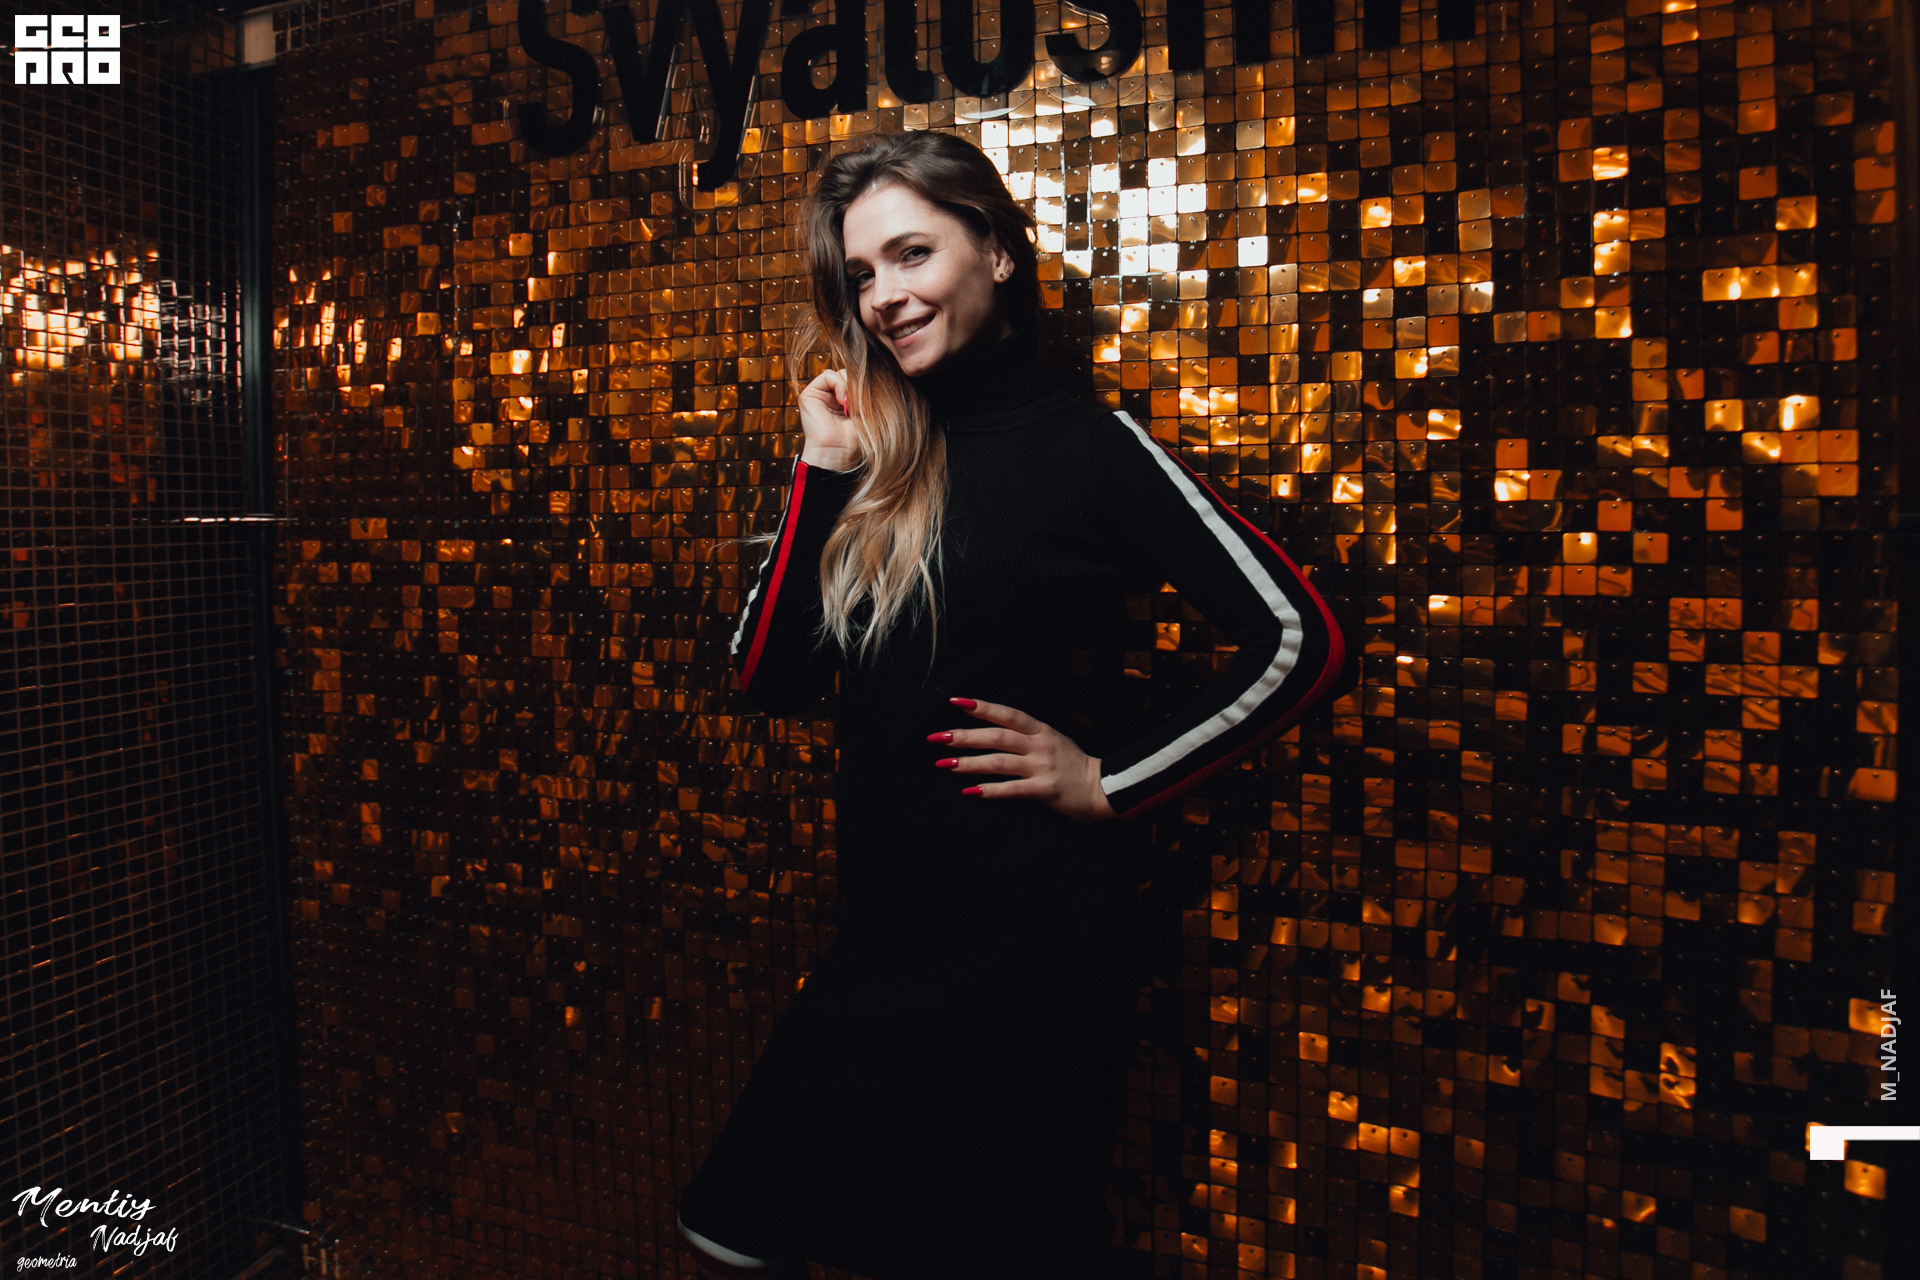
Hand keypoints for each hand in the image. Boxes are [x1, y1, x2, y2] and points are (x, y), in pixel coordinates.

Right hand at [797, 368, 863, 471]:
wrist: (839, 452)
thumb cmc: (853, 439)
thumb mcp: (866, 411)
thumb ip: (865, 392)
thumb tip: (866, 373)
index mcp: (843, 402)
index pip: (857, 381)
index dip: (865, 387)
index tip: (869, 403)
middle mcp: (831, 397)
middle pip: (849, 374)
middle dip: (858, 386)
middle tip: (859, 405)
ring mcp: (820, 395)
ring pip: (840, 373)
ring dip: (850, 387)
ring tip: (850, 406)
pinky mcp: (809, 394)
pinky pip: (828, 374)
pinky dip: (840, 384)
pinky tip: (842, 401)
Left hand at [927, 697, 1116, 822]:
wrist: (1104, 788)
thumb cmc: (1074, 765)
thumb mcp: (1053, 740)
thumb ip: (1027, 736)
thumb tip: (992, 731)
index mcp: (1041, 730)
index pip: (1007, 714)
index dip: (981, 707)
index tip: (956, 701)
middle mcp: (1040, 745)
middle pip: (996, 737)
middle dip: (964, 736)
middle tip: (938, 738)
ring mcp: (1042, 767)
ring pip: (999, 762)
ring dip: (969, 763)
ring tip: (944, 765)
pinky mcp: (1045, 790)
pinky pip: (1012, 790)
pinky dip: (989, 790)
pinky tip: (970, 791)